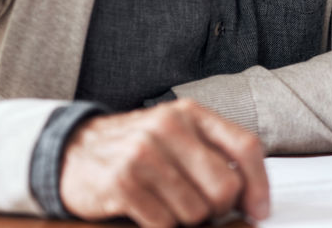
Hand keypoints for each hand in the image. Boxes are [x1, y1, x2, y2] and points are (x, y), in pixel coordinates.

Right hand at [59, 98, 268, 227]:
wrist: (72, 151)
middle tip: (201, 211)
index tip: (259, 211)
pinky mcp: (122, 182)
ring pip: (196, 211)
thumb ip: (213, 154)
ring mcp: (144, 153)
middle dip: (218, 210)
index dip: (259, 185)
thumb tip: (253, 197)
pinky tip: (147, 212)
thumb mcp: (176, 136)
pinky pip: (164, 224)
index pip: (245, 147)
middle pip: (225, 187)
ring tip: (167, 206)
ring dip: (185, 220)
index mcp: (191, 113)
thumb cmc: (135, 148)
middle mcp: (170, 127)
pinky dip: (161, 226)